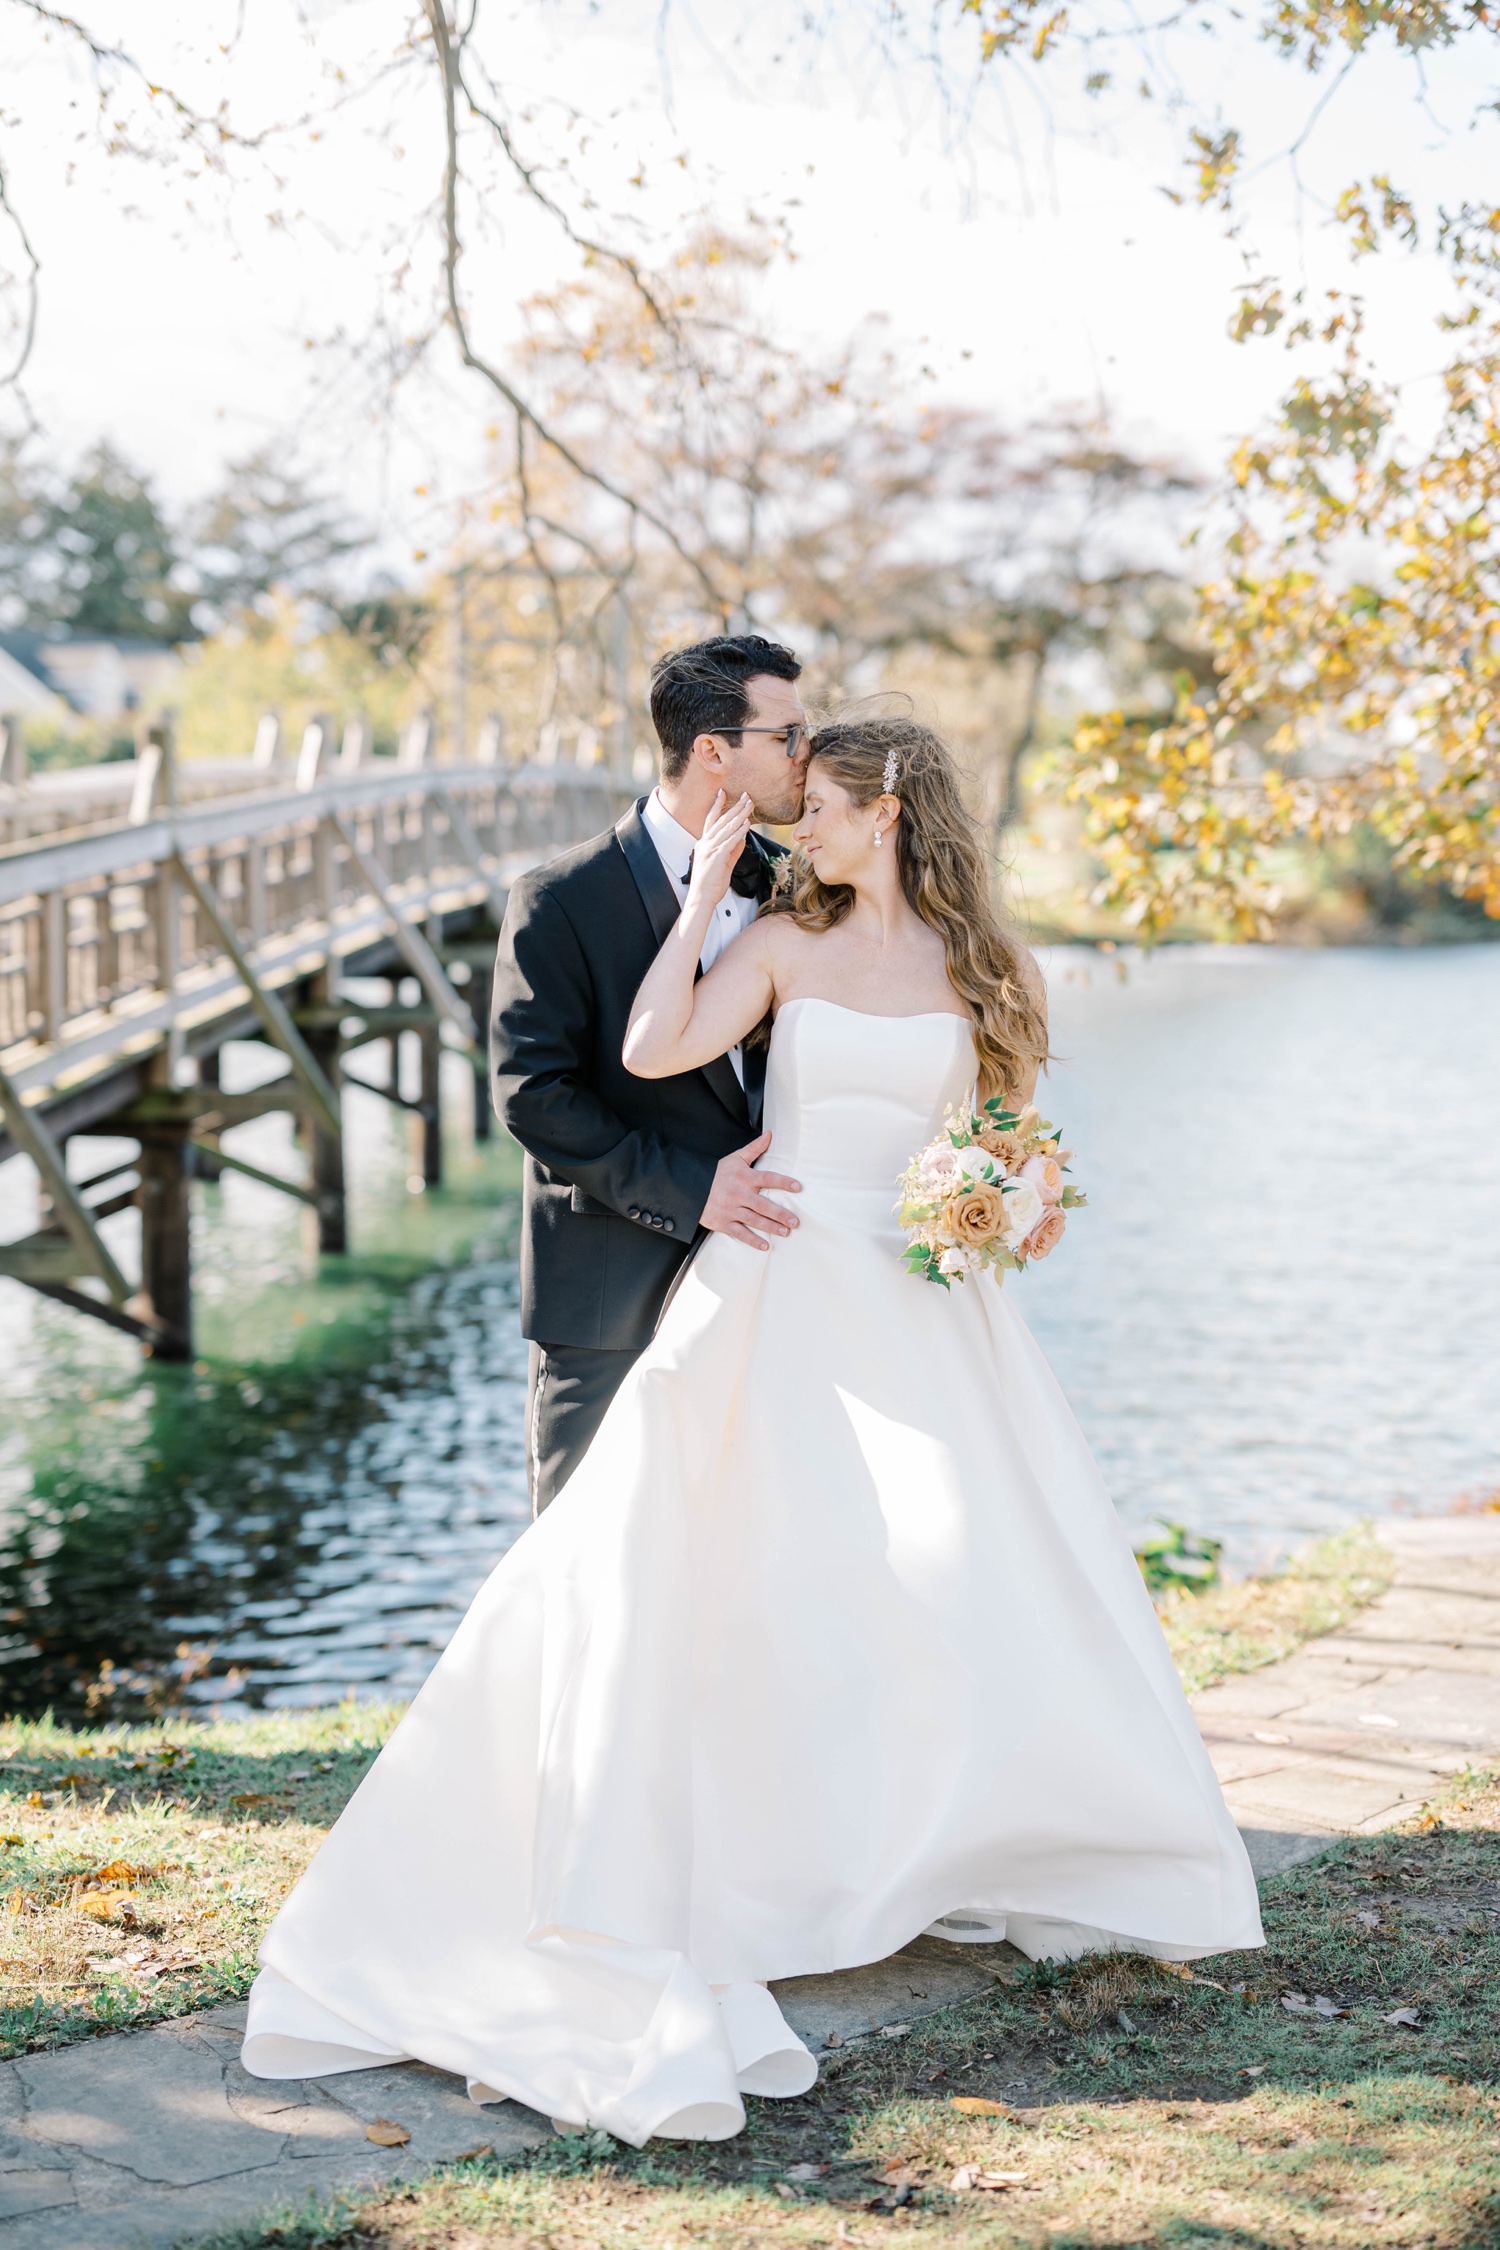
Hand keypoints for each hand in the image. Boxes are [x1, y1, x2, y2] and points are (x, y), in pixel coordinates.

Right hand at [684, 789, 752, 914]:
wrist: (701, 899)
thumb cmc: (710, 884)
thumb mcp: (724, 865)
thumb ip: (733, 851)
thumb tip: (742, 839)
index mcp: (704, 844)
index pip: (711, 820)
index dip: (717, 806)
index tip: (723, 793)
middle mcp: (705, 843)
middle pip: (721, 820)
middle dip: (735, 807)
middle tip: (746, 796)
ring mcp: (709, 850)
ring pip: (726, 828)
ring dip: (740, 815)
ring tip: (750, 805)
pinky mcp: (716, 857)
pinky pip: (729, 841)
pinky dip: (739, 831)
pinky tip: (747, 824)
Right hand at [700, 1130, 801, 1249]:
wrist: (690, 1188)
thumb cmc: (716, 1173)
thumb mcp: (735, 1158)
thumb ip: (754, 1148)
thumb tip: (770, 1134)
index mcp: (744, 1177)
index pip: (767, 1179)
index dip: (783, 1182)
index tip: (798, 1187)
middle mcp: (739, 1194)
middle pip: (763, 1205)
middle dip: (780, 1214)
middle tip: (795, 1222)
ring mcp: (731, 1210)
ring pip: (754, 1220)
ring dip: (771, 1227)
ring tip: (786, 1232)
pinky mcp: (723, 1223)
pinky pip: (739, 1233)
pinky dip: (752, 1240)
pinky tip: (765, 1245)